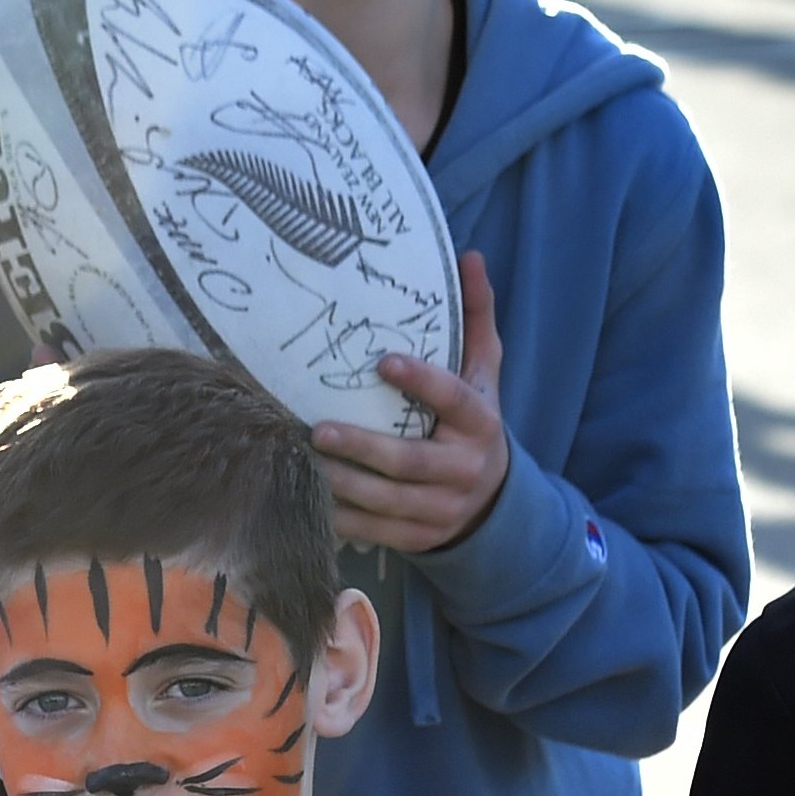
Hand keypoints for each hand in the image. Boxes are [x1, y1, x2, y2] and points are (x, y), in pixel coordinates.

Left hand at [311, 251, 509, 553]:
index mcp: (480, 423)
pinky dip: (341, 517)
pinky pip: (375, 531)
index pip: (454, 400)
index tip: (383, 361)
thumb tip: (470, 256)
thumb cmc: (472, 423)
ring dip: (341, 485)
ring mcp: (442, 510)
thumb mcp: (483, 374)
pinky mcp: (419, 539)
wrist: (492, 503)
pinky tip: (307, 499)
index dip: (422, 382)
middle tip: (317, 429)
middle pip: (409, 462)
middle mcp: (465, 470)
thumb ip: (473, 320)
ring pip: (386, 502)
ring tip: (302, 462)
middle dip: (362, 447)